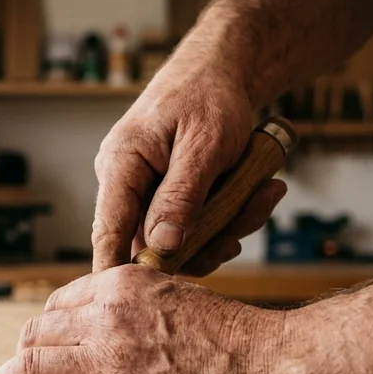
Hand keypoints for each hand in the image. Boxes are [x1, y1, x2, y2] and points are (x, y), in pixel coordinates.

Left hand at [0, 266, 301, 373]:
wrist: (276, 369)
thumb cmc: (239, 339)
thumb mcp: (178, 296)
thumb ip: (136, 307)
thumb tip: (107, 327)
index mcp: (122, 287)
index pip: (57, 303)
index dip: (43, 330)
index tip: (39, 346)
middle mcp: (106, 318)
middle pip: (34, 334)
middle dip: (18, 357)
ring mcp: (108, 365)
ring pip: (28, 370)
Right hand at [92, 64, 286, 272]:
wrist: (222, 68)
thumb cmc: (209, 95)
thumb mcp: (204, 145)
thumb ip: (181, 197)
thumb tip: (163, 248)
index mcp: (120, 165)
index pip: (108, 231)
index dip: (116, 271)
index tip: (130, 305)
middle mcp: (125, 182)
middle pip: (151, 242)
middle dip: (204, 241)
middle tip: (245, 230)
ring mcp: (146, 190)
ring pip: (179, 236)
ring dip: (226, 225)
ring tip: (264, 193)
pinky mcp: (169, 194)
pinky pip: (194, 222)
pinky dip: (229, 214)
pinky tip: (259, 191)